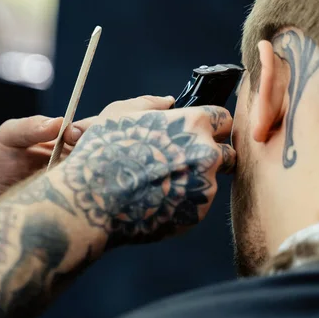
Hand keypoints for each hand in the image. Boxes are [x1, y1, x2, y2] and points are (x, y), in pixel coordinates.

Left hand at [0, 95, 175, 207]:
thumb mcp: (6, 141)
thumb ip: (26, 128)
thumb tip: (58, 122)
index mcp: (74, 135)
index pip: (111, 117)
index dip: (139, 108)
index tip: (164, 103)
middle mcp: (87, 154)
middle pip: (125, 138)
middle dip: (150, 128)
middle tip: (170, 126)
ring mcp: (90, 178)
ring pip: (122, 164)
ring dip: (141, 158)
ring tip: (165, 153)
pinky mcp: (88, 201)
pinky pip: (111, 192)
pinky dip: (129, 189)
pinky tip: (147, 187)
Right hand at [52, 105, 235, 247]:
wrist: (92, 202)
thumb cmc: (103, 152)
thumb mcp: (120, 113)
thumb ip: (152, 103)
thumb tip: (170, 102)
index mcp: (193, 124)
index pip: (224, 119)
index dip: (210, 125)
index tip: (198, 132)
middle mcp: (207, 155)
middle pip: (226, 152)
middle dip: (211, 154)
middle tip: (182, 160)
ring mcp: (204, 188)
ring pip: (210, 181)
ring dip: (193, 180)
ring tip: (158, 184)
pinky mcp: (196, 215)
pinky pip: (195, 205)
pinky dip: (181, 202)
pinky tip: (155, 200)